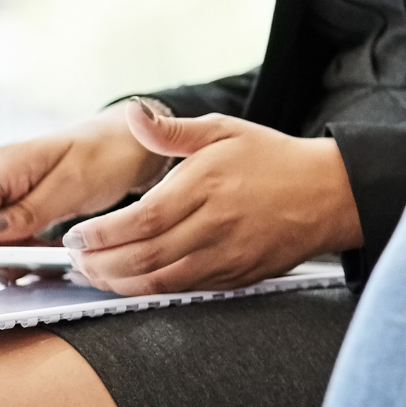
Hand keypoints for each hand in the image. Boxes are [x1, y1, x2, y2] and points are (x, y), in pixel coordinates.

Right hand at [0, 103, 174, 263]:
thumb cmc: (110, 154)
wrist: (134, 142)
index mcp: (4, 163)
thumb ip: (31, 209)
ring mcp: (10, 187)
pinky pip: (11, 231)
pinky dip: (26, 247)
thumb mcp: (75, 185)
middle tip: (30, 272)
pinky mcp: (24, 200)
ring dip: (13, 254)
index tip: (4, 267)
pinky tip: (50, 253)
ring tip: (46, 265)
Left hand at [60, 104, 361, 294]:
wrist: (329, 194)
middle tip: (76, 258)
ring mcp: (227, 255)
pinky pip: (183, 290)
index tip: (76, 235)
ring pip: (159, 281)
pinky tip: (132, 280)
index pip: (140, 219)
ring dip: (117, 282)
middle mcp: (215, 224)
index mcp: (207, 185)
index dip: (101, 234)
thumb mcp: (225, 131)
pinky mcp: (236, 276)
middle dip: (99, 263)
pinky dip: (149, 290)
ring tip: (95, 273)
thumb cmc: (274, 159)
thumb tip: (134, 116)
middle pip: (142, 256)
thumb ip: (172, 131)